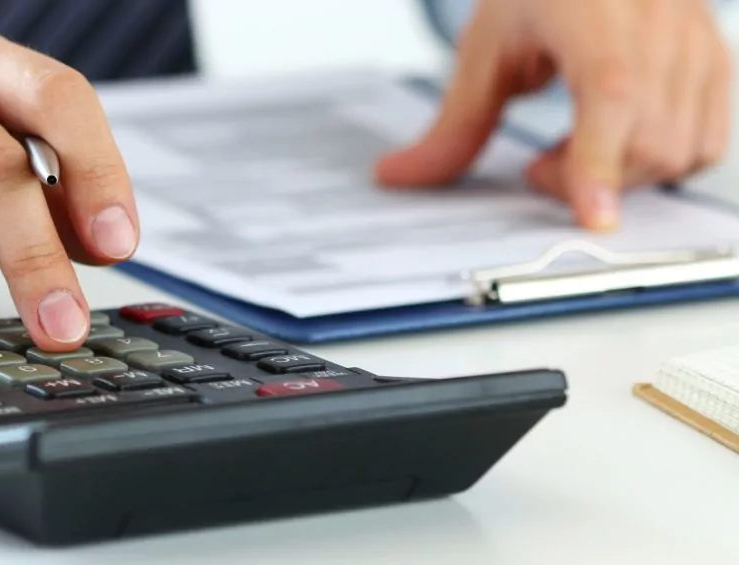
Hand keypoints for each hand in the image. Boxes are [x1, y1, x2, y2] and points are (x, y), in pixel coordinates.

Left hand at [376, 0, 731, 230]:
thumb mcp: (484, 53)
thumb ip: (452, 124)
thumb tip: (399, 177)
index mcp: (593, 10)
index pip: (610, 93)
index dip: (600, 161)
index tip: (594, 218)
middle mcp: (658, 21)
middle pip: (647, 138)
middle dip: (588, 179)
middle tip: (542, 167)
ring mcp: (696, 40)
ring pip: (681, 149)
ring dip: (623, 175)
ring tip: (579, 147)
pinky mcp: (716, 61)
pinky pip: (707, 141)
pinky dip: (661, 162)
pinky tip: (619, 141)